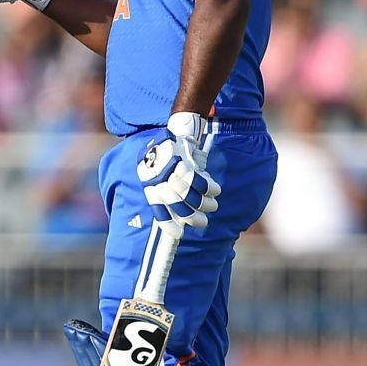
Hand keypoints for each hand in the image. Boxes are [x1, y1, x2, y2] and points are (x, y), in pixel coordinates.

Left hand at [137, 112, 219, 230]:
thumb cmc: (168, 155)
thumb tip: (180, 215)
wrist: (175, 130)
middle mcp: (159, 180)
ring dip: (205, 204)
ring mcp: (172, 171)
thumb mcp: (159, 172)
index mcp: (150, 185)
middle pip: (179, 206)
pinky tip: (216, 190)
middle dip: (193, 218)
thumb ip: (167, 192)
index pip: (158, 210)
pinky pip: (201, 182)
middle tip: (202, 222)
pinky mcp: (185, 163)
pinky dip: (210, 188)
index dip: (168, 224)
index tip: (179, 234)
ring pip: (192, 196)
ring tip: (211, 206)